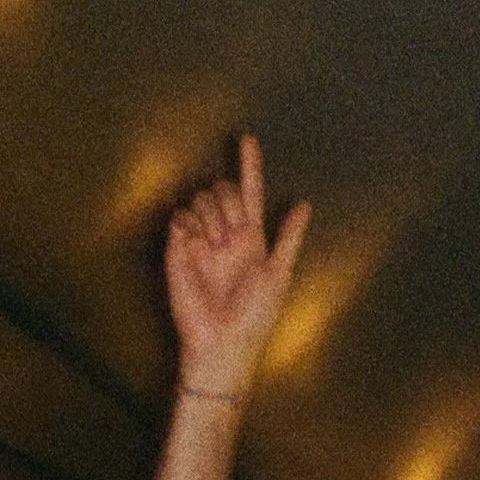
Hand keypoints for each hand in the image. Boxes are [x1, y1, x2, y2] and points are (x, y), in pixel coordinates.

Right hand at [165, 135, 310, 393]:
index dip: (250, 164)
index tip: (247, 138)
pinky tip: (196, 244)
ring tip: (214, 248)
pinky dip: (189, 224)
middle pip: (223, 189)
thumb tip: (304, 204)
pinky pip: (179, 218)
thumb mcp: (280, 273)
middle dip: (228, 203)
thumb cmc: (255, 315)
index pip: (249, 191)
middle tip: (230, 238)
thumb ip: (289, 237)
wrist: (222, 341)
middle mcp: (223, 234)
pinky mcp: (176, 251)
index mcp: (250, 236)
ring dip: (212, 217)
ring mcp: (199, 241)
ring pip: (202, 199)